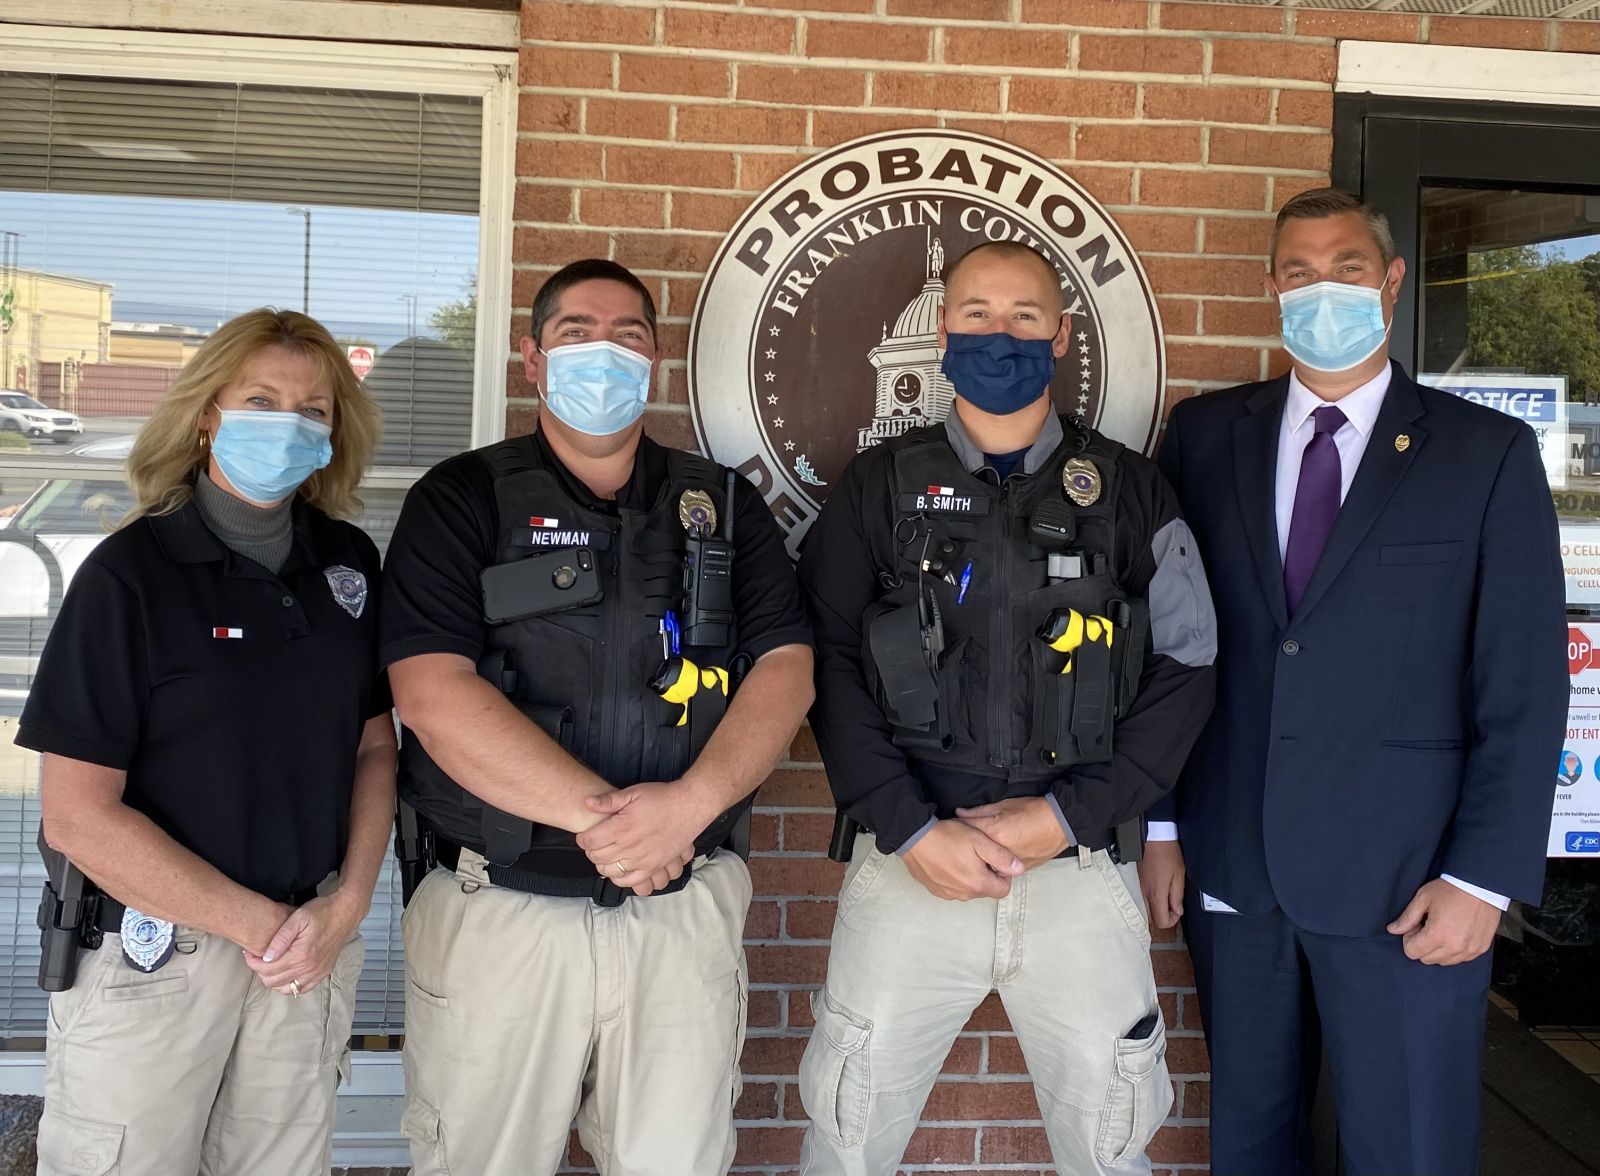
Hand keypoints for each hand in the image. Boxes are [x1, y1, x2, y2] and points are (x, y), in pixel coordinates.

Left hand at [243, 892, 362, 995]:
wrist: (346, 912)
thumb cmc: (322, 911)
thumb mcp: (298, 918)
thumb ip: (281, 938)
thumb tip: (266, 957)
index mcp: (301, 955)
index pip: (267, 969)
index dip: (252, 962)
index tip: (249, 952)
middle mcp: (310, 968)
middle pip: (273, 981)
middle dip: (260, 971)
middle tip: (257, 957)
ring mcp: (318, 973)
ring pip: (286, 989)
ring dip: (274, 980)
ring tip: (271, 964)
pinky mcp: (323, 973)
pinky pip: (302, 989)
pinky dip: (290, 985)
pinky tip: (287, 972)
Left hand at [577, 781, 710, 896]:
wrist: (689, 807)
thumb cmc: (662, 797)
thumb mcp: (633, 792)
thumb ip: (609, 800)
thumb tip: (587, 802)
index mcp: (622, 826)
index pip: (589, 841)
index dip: (583, 839)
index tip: (586, 835)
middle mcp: (630, 846)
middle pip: (597, 857)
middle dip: (591, 851)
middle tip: (595, 843)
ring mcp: (642, 859)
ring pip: (610, 871)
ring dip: (603, 864)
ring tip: (607, 855)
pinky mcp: (654, 866)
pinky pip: (631, 881)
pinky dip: (620, 878)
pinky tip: (620, 869)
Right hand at [902, 820, 1023, 900]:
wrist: (914, 837)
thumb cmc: (949, 836)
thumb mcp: (980, 841)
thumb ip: (1002, 857)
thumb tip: (1019, 869)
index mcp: (978, 884)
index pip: (1003, 890)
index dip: (1003, 875)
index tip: (994, 859)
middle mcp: (963, 895)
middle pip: (985, 890)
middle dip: (986, 875)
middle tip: (976, 854)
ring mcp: (947, 894)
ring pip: (968, 889)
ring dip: (970, 877)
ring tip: (961, 856)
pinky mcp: (935, 890)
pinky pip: (952, 888)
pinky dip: (954, 878)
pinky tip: (948, 861)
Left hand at [953, 796, 1069, 871]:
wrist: (1060, 824)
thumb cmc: (1034, 811)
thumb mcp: (1004, 805)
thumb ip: (979, 812)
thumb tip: (959, 813)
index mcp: (993, 833)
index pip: (966, 830)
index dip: (956, 827)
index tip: (950, 826)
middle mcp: (999, 853)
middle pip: (972, 853)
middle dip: (965, 848)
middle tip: (960, 841)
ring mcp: (1009, 865)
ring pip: (985, 866)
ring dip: (979, 861)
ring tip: (975, 852)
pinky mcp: (1019, 871)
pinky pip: (1000, 872)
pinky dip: (994, 866)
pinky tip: (992, 858)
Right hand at [1138, 838, 1185, 929]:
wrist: (1153, 837)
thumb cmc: (1167, 853)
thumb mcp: (1179, 874)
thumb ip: (1177, 895)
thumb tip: (1178, 910)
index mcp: (1156, 893)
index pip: (1161, 921)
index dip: (1172, 920)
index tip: (1178, 910)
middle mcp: (1145, 893)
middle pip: (1152, 919)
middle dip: (1164, 916)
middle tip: (1174, 905)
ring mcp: (1140, 888)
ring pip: (1147, 910)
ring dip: (1159, 908)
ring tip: (1169, 896)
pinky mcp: (1139, 882)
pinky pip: (1144, 899)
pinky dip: (1153, 900)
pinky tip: (1162, 889)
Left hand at [1387, 878, 1501, 964]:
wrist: (1482, 885)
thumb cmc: (1451, 889)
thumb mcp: (1423, 898)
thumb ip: (1407, 918)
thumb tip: (1392, 930)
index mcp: (1437, 935)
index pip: (1412, 952)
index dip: (1409, 939)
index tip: (1415, 926)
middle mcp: (1454, 947)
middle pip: (1427, 959)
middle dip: (1422, 945)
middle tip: (1427, 926)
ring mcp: (1469, 950)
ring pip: (1444, 962)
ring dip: (1438, 950)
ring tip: (1442, 929)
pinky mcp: (1480, 949)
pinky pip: (1460, 959)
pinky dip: (1454, 951)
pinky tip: (1454, 933)